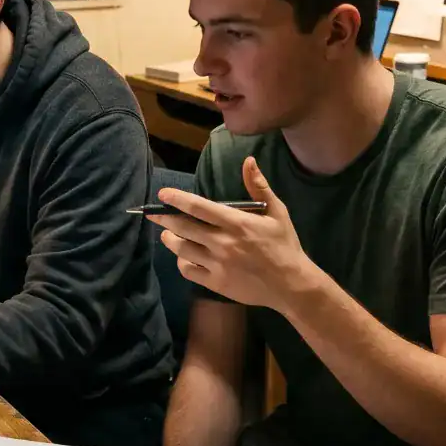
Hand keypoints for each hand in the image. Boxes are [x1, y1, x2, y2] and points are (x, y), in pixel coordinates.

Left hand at [148, 156, 321, 307]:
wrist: (291, 285)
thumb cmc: (284, 245)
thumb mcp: (277, 212)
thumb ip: (259, 186)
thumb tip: (248, 160)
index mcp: (236, 223)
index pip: (198, 207)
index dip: (177, 199)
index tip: (162, 194)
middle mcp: (223, 243)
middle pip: (183, 227)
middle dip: (164, 218)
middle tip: (154, 213)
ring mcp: (217, 264)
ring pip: (182, 249)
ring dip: (170, 239)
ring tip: (167, 234)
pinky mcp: (216, 283)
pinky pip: (189, 270)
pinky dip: (182, 262)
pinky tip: (183, 256)